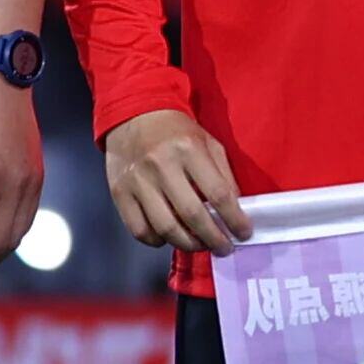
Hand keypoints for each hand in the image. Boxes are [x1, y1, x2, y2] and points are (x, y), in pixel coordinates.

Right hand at [101, 107, 250, 253]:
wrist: (134, 116)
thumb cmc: (177, 132)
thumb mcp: (209, 144)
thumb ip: (224, 175)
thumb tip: (236, 210)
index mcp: (189, 150)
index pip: (218, 194)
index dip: (234, 219)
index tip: (244, 233)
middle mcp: (161, 166)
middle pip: (192, 215)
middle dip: (213, 239)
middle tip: (224, 248)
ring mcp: (137, 181)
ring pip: (165, 227)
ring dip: (188, 244)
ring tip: (201, 246)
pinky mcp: (119, 192)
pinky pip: (139, 229)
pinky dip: (157, 240)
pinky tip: (170, 237)